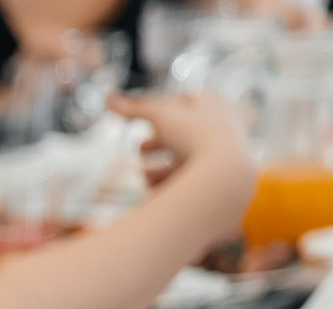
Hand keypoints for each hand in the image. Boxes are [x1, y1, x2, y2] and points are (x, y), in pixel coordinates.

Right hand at [110, 91, 254, 207]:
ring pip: (185, 158)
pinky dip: (170, 181)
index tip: (145, 118)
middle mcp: (222, 127)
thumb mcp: (160, 115)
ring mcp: (222, 154)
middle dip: (158, 142)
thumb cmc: (197, 135)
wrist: (225, 174)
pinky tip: (154, 187)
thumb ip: (134, 108)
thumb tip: (108, 98)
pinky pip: (189, 180)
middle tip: (141, 149)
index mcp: (214, 103)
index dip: (163, 109)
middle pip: (184, 132)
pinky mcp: (217, 181)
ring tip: (144, 173)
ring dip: (160, 166)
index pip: (185, 101)